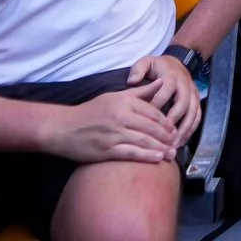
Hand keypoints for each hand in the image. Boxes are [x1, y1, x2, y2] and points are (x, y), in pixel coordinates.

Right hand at [41, 85, 178, 164]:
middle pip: (151, 127)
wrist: (64, 128)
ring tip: (172, 153)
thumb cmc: (90, 112)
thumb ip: (140, 92)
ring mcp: (114, 134)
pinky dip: (146, 156)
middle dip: (166, 136)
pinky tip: (157, 159)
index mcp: (123, 102)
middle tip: (176, 143)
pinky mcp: (107, 150)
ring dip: (161, 148)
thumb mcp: (115, 96)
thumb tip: (161, 82)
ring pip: (144, 140)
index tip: (174, 129)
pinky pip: (131, 153)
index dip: (166, 122)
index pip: (152, 112)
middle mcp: (120, 117)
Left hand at [127, 53, 205, 148]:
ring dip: (184, 130)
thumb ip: (138, 69)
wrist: (178, 62)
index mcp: (171, 77)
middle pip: (182, 105)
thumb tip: (131, 81)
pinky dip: (191, 130)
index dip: (156, 107)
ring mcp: (193, 94)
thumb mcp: (147, 62)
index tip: (145, 122)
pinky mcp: (197, 101)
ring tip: (173, 145)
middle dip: (173, 122)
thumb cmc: (158, 66)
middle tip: (162, 139)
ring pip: (192, 113)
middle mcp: (185, 86)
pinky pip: (197, 117)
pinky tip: (181, 141)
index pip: (165, 93)